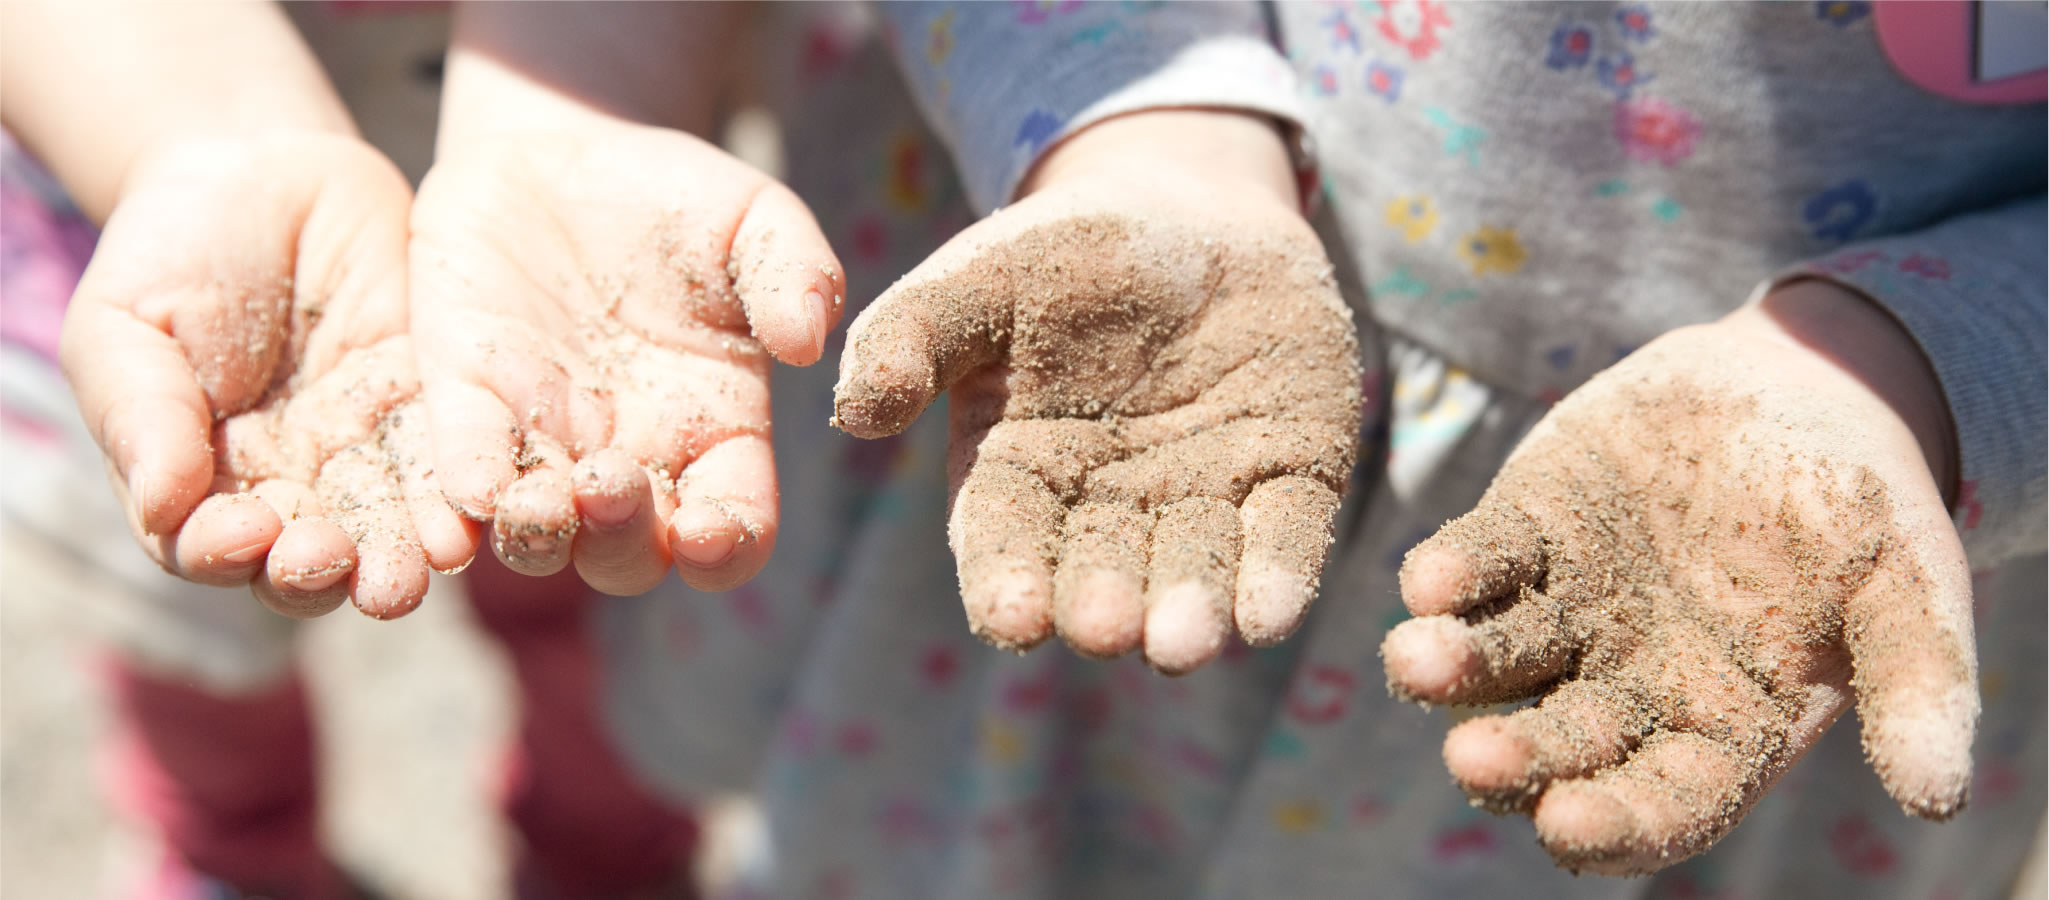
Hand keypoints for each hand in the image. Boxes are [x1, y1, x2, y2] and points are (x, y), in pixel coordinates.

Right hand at [61, 133, 466, 617]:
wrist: (263, 170)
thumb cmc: (169, 253)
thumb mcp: (125, 326)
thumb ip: (141, 417)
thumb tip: (163, 509)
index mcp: (207, 482)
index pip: (213, 545)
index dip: (226, 553)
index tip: (242, 536)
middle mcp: (296, 486)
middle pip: (310, 559)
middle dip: (323, 571)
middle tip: (334, 564)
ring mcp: (370, 450)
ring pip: (390, 528)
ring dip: (403, 557)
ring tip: (418, 570)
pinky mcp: (432, 407)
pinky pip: (452, 461)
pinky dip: (463, 496)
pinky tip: (472, 515)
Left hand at [409, 120, 841, 594]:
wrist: (559, 149)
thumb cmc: (674, 196)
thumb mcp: (753, 217)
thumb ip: (794, 271)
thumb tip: (808, 342)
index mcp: (717, 432)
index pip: (735, 530)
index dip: (725, 550)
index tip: (703, 530)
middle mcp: (632, 457)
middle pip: (629, 560)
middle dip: (619, 543)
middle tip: (608, 481)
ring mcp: (544, 441)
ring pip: (537, 541)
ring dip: (539, 539)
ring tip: (541, 501)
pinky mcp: (463, 406)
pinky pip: (459, 476)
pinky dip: (462, 499)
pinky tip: (471, 489)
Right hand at [833, 112, 1361, 673]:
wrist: (1192, 206)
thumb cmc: (1063, 252)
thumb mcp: (977, 278)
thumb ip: (911, 336)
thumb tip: (856, 412)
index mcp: (1022, 473)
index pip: (1007, 540)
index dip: (1008, 583)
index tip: (1011, 621)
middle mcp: (1111, 507)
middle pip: (1103, 571)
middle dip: (1103, 604)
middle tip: (1103, 630)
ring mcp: (1204, 496)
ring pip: (1195, 570)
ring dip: (1190, 611)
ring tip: (1181, 644)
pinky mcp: (1289, 475)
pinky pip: (1286, 534)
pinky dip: (1279, 577)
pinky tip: (1271, 614)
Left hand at [1382, 282, 1975, 872]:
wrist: (1801, 386)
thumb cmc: (1864, 506)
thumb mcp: (1911, 587)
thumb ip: (1919, 684)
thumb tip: (1938, 793)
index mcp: (1718, 728)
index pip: (1660, 804)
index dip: (1614, 825)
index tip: (1566, 827)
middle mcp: (1627, 686)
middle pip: (1559, 745)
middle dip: (1516, 758)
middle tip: (1476, 757)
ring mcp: (1566, 612)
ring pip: (1495, 663)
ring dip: (1451, 670)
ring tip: (1416, 659)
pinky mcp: (1523, 533)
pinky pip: (1477, 565)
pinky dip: (1450, 574)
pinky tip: (1427, 582)